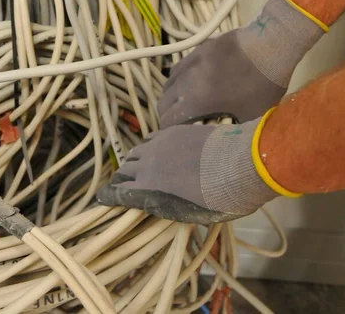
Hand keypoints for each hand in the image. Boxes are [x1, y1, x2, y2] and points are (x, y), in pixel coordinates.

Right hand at [96, 117, 280, 223]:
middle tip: (121, 184)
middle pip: (125, 170)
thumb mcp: (189, 213)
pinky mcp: (174, 131)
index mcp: (148, 187)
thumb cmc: (219, 198)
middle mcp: (147, 164)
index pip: (119, 191)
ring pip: (136, 152)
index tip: (103, 198)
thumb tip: (155, 201)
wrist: (240, 164)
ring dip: (133, 161)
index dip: (109, 196)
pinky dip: (147, 146)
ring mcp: (160, 144)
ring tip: (135, 166)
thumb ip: (165, 204)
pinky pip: (151, 138)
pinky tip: (152, 149)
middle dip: (121, 178)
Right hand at [158, 0, 326, 127]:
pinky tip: (192, 83)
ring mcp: (191, 63)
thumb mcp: (249, 118)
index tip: (178, 137)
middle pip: (163, 102)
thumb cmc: (263, 86)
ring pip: (168, 84)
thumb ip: (227, 130)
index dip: (170, 132)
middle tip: (181, 123)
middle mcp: (186, 82)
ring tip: (184, 103)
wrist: (271, 46)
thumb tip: (214, 139)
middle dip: (168, 115)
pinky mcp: (198, 50)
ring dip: (172, 97)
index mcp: (196, 101)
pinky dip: (179, 80)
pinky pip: (179, 68)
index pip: (168, 121)